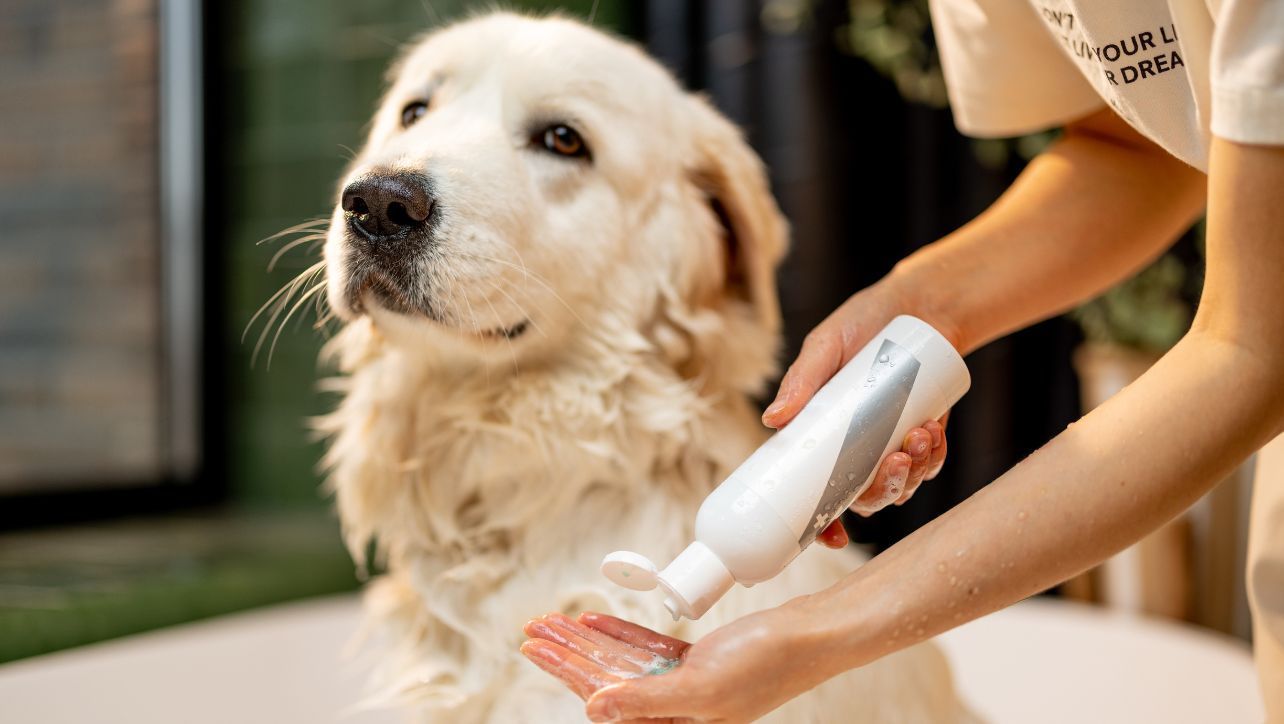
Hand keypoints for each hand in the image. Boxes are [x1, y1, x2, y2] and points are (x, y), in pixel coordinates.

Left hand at [521, 606, 837, 722]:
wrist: (811, 636)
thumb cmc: (767, 664)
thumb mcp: (701, 687)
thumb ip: (645, 700)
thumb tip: (595, 708)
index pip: (604, 699)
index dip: (566, 672)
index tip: (534, 648)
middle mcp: (674, 710)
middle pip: (606, 680)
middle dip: (567, 654)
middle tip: (531, 630)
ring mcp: (684, 684)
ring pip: (622, 663)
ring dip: (586, 641)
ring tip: (552, 622)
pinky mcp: (695, 662)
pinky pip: (647, 649)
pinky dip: (619, 635)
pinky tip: (593, 623)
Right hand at [767, 285, 956, 547]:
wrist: (919, 304)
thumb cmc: (863, 322)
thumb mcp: (826, 346)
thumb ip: (802, 380)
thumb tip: (771, 419)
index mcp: (822, 437)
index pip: (815, 493)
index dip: (822, 524)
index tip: (832, 538)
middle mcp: (855, 449)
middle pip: (865, 498)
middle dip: (883, 490)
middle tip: (896, 460)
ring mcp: (891, 445)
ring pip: (900, 486)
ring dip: (913, 471)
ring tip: (920, 434)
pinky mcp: (924, 436)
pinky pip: (931, 464)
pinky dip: (935, 456)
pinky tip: (933, 430)